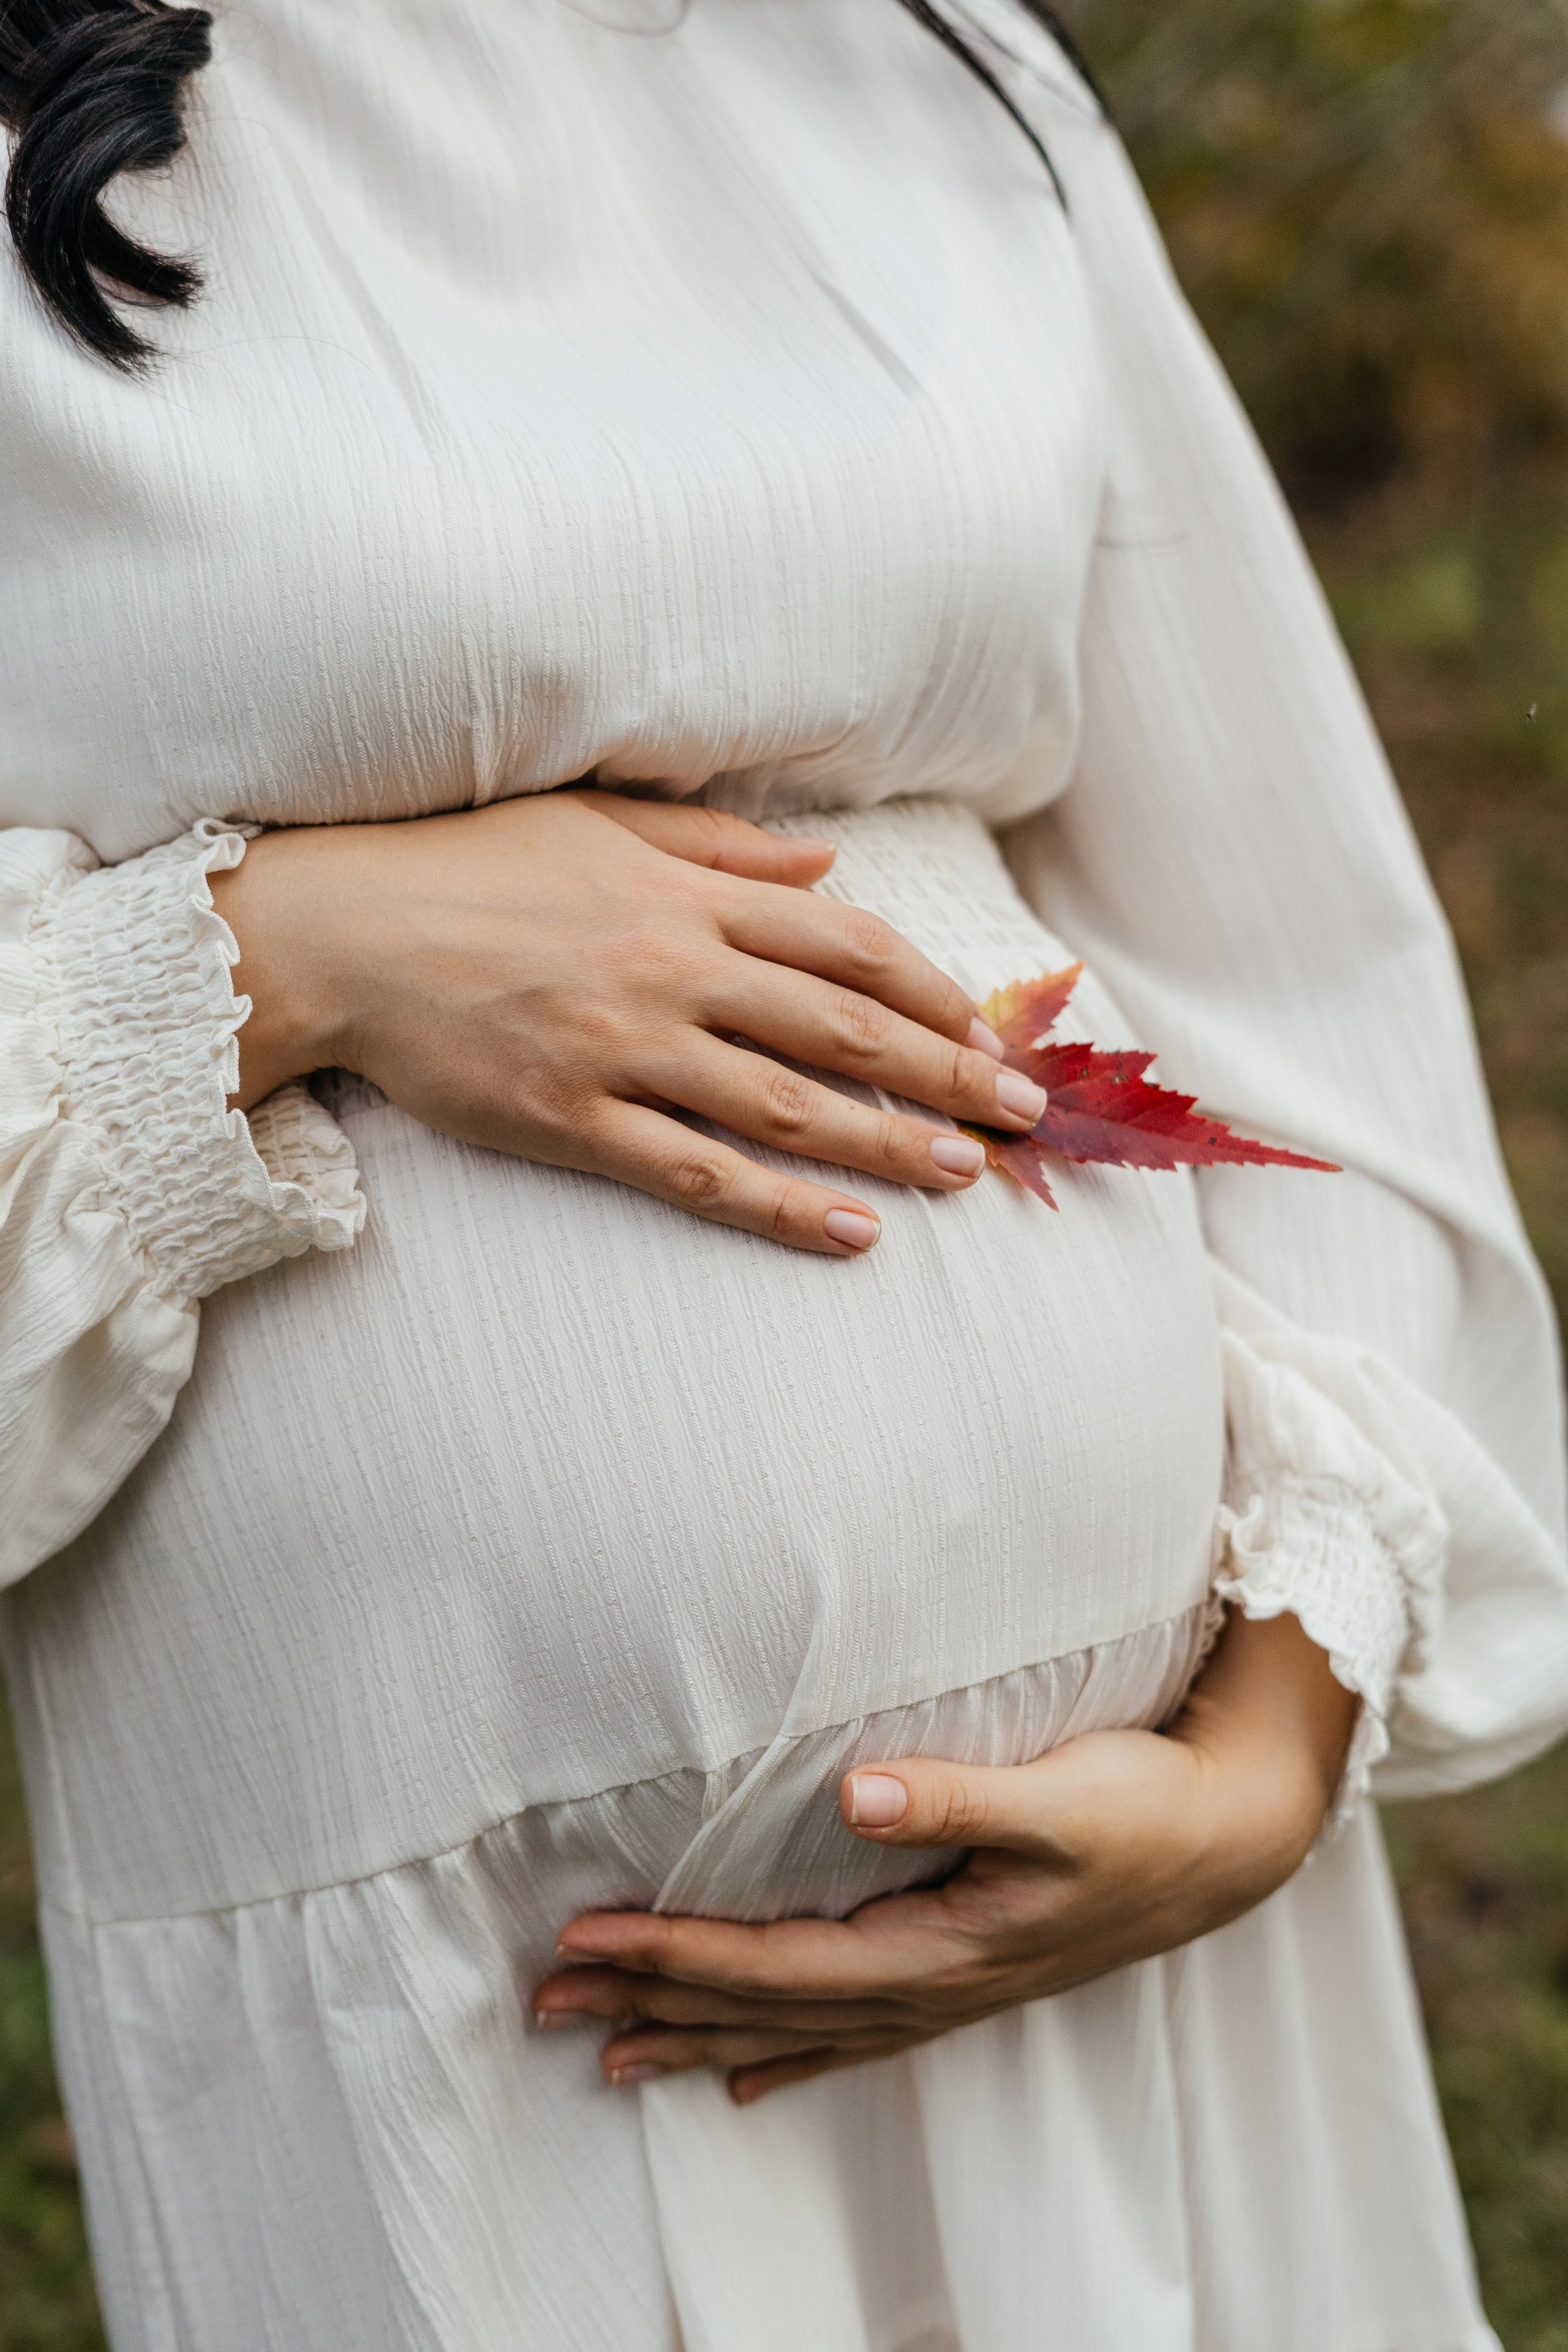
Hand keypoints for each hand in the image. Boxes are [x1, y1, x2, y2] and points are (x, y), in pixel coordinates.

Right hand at [210, 790, 1046, 1255]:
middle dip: (945, 1073)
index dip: (934, 990)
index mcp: (685, 892)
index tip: (992, 1030)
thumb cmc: (472, 868)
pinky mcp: (570, 1120)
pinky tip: (851, 1231)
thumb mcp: (600, 823)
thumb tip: (829, 863)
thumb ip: (721, 844)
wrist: (346, 933)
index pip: (847, 941)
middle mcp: (670, 967)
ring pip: (785, 1106)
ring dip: (886, 1143)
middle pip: (842, 1026)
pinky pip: (697, 1173)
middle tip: (1021, 1114)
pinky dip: (782, 1206)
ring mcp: (622, 1049)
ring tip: (962, 1174)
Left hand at [534, 1611, 1356, 2098]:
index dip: (675, 1956)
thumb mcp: (1056, 1796)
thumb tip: (849, 1788)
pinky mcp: (967, 1977)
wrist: (1231, 1842)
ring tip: (612, 2053)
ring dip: (702, 2036)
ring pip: (798, 2033)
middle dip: (655, 2004)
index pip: (776, 1964)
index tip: (586, 1941)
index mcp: (941, 1947)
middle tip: (548, 2001)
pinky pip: (853, 2037)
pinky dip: (788, 2058)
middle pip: (767, 2009)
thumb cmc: (1142, 1806)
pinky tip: (744, 2082)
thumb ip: (952, 1795)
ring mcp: (949, 1992)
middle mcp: (932, 1986)